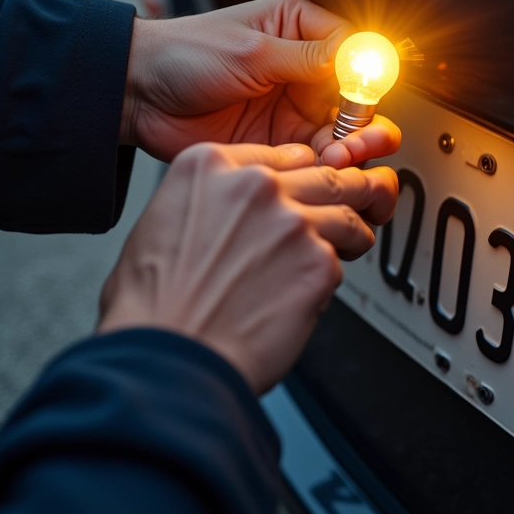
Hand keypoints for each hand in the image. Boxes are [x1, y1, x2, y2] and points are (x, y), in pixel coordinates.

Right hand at [97, 142, 398, 393]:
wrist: (167, 359)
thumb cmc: (153, 305)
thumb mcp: (159, 222)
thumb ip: (208, 199)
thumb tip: (233, 208)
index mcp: (210, 166)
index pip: (282, 155)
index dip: (298, 176)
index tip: (305, 189)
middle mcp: (255, 185)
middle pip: (324, 174)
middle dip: (345, 191)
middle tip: (359, 201)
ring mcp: (291, 221)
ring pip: (346, 214)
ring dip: (349, 233)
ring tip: (344, 249)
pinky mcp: (317, 262)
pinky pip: (340, 261)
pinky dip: (329, 278)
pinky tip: (307, 294)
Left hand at [121, 0, 354, 161]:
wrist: (139, 97)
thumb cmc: (183, 55)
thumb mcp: (251, 50)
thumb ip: (310, 58)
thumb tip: (362, 58)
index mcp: (301, 29)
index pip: (356, 50)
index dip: (370, 75)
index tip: (370, 94)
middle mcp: (305, 70)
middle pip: (360, 97)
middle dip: (367, 119)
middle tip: (360, 135)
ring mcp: (295, 109)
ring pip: (345, 132)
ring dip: (351, 147)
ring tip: (340, 155)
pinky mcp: (283, 142)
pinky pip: (318, 157)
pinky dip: (327, 167)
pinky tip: (321, 167)